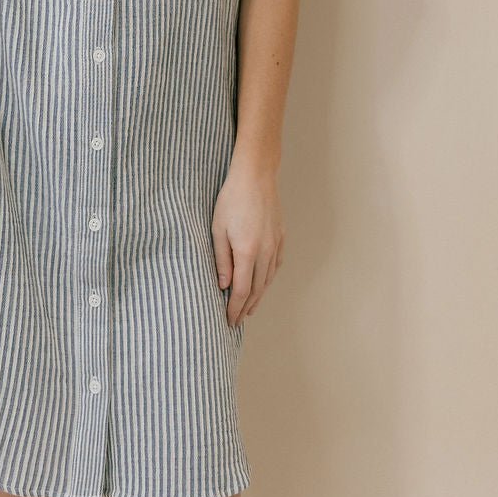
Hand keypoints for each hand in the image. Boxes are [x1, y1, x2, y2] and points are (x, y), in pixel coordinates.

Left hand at [212, 159, 284, 325]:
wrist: (256, 176)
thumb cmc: (231, 199)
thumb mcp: (217, 228)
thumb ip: (221, 259)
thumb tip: (224, 286)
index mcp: (247, 251)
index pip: (242, 290)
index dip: (235, 308)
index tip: (228, 320)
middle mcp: (265, 252)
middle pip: (256, 289)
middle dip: (245, 307)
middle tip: (236, 321)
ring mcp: (275, 244)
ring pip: (267, 279)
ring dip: (258, 296)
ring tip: (249, 308)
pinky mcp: (280, 236)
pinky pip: (275, 265)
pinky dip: (268, 279)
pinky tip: (263, 284)